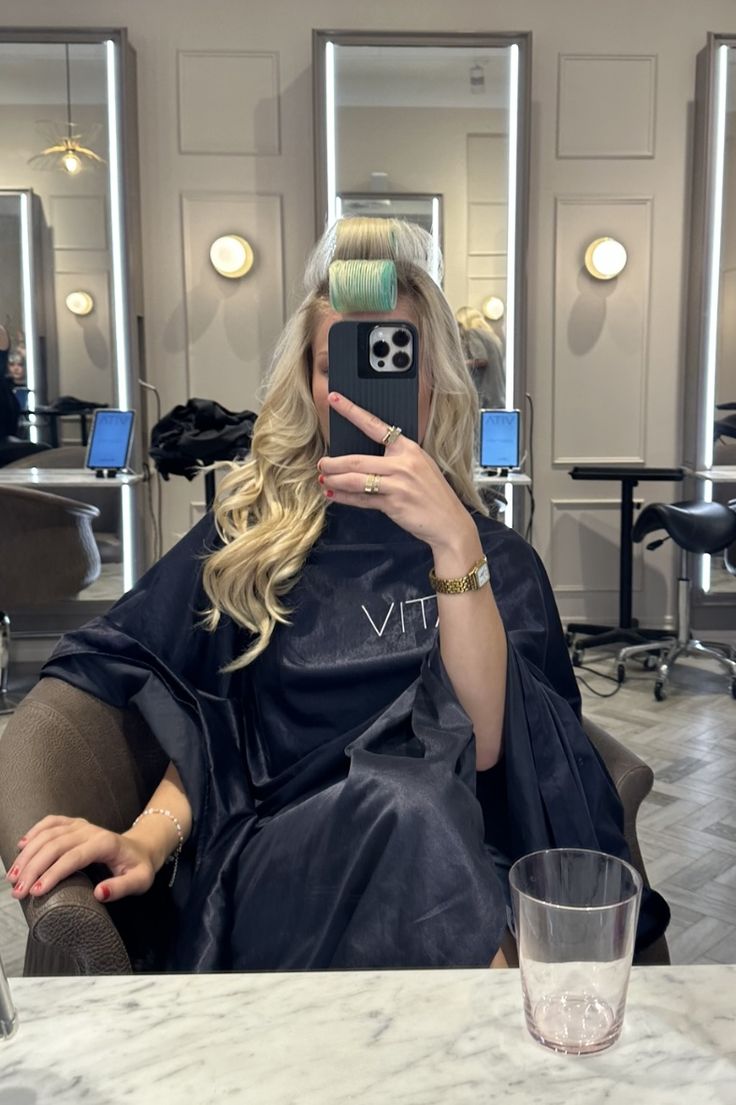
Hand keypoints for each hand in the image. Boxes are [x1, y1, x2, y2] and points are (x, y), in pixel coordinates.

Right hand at [5, 815, 156, 903]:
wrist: (141, 848)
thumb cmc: (138, 867)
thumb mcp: (140, 881)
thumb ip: (122, 888)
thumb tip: (99, 893)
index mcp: (105, 843)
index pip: (74, 857)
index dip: (53, 873)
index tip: (36, 891)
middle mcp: (90, 830)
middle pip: (55, 845)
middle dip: (33, 867)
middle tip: (18, 890)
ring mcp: (81, 825)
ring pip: (49, 834)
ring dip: (28, 853)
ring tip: (13, 875)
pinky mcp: (75, 824)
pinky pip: (51, 822)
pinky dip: (35, 831)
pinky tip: (21, 845)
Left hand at [318, 391, 476, 553]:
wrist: (450, 522)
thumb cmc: (434, 494)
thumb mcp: (420, 466)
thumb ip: (396, 459)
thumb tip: (365, 459)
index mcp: (409, 449)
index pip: (375, 425)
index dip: (351, 411)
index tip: (334, 399)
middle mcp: (403, 464)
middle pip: (357, 460)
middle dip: (334, 462)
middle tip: (322, 463)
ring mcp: (398, 484)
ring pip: (356, 480)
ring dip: (335, 479)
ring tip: (323, 478)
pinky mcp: (393, 504)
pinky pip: (362, 499)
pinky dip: (344, 497)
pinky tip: (333, 494)